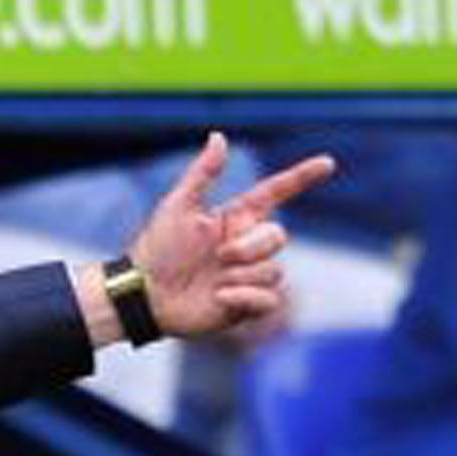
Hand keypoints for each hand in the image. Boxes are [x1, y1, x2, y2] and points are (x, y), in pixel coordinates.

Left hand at [126, 132, 335, 338]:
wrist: (143, 295)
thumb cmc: (156, 250)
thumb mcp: (178, 208)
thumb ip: (202, 174)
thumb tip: (218, 136)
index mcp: (236, 218)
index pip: (276, 193)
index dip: (301, 177)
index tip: (327, 163)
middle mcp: (246, 246)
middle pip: (279, 237)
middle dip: (251, 246)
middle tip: (219, 257)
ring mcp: (247, 276)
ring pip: (274, 270)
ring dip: (241, 276)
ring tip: (212, 282)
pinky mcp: (246, 305)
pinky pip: (270, 299)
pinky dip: (245, 298)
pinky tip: (218, 299)